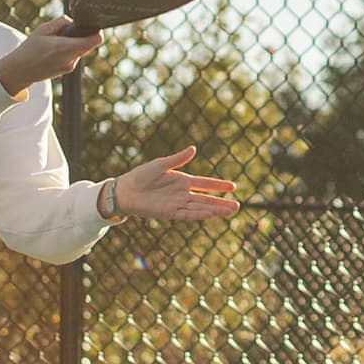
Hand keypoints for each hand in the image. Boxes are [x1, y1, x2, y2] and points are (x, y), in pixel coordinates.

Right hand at [0, 16, 103, 94]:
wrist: (20, 70)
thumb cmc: (29, 48)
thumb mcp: (43, 29)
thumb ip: (60, 22)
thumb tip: (72, 21)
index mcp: (65, 47)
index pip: (94, 41)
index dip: (97, 32)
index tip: (94, 26)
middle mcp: (71, 59)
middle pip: (88, 44)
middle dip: (82, 36)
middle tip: (67, 32)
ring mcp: (70, 66)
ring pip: (80, 50)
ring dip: (74, 44)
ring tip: (56, 42)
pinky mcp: (68, 70)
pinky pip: (74, 56)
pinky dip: (69, 51)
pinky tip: (54, 51)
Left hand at [106, 146, 241, 222]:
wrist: (125, 190)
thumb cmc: (141, 175)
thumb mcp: (161, 164)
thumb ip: (178, 158)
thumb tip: (194, 149)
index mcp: (182, 180)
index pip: (205, 184)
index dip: (219, 185)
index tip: (233, 186)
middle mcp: (183, 194)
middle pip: (207, 199)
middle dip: (222, 203)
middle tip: (238, 206)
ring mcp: (177, 204)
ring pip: (201, 208)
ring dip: (215, 210)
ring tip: (230, 211)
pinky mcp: (170, 212)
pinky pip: (188, 214)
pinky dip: (200, 214)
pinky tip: (212, 214)